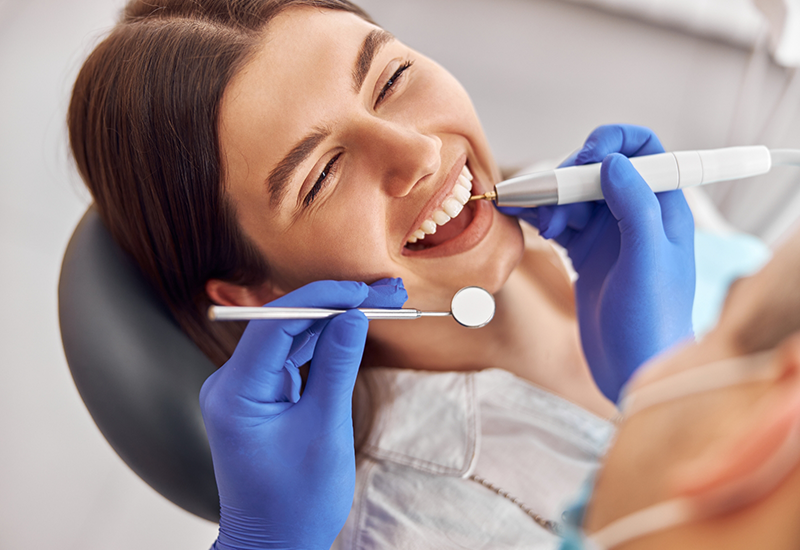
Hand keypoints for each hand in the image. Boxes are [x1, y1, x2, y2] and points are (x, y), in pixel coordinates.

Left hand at [200, 278, 406, 549]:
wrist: (275, 544)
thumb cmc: (296, 502)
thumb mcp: (324, 430)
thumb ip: (336, 366)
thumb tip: (354, 317)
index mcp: (236, 392)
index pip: (276, 322)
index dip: (323, 298)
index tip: (365, 291)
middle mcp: (232, 383)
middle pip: (285, 322)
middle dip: (337, 304)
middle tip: (387, 291)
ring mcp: (245, 388)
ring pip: (292, 335)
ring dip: (336, 318)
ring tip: (383, 303)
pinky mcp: (261, 395)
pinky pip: (292, 356)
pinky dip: (325, 342)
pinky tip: (355, 327)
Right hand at [501, 125, 694, 401]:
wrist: (632, 370)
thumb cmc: (652, 321)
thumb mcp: (648, 260)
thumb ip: (635, 207)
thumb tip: (613, 162)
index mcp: (663, 210)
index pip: (645, 151)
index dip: (614, 143)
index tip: (584, 158)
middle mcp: (636, 216)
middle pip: (599, 171)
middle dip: (572, 180)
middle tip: (554, 206)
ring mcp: (609, 236)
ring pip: (576, 196)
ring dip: (554, 203)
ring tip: (546, 229)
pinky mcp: (586, 255)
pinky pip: (560, 222)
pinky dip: (542, 217)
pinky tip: (526, 222)